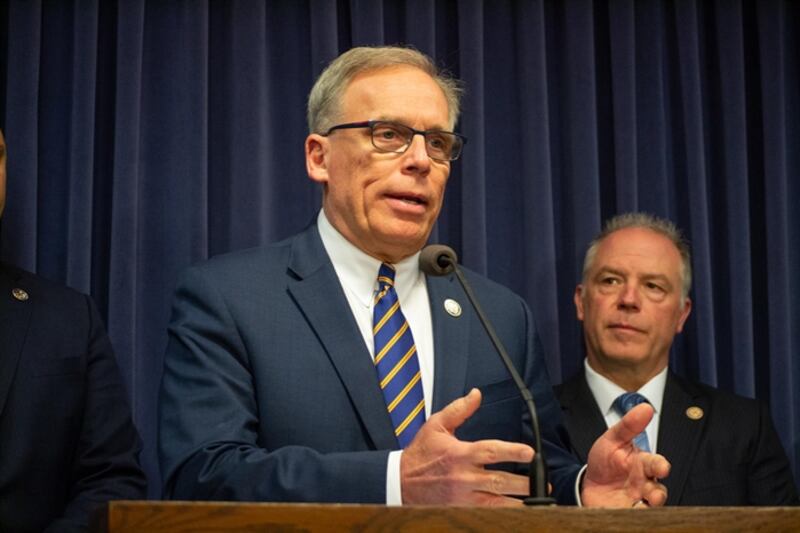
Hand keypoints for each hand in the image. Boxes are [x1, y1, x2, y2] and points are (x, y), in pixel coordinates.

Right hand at [400, 388, 534, 504]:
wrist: (400, 482)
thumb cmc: (420, 454)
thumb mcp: (436, 426)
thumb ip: (459, 410)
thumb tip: (476, 394)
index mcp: (460, 454)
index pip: (491, 452)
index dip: (513, 451)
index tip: (530, 453)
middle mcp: (464, 477)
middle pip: (500, 482)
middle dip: (524, 483)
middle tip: (543, 483)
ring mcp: (463, 498)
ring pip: (497, 504)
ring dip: (519, 504)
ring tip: (537, 502)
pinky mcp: (461, 510)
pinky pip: (486, 514)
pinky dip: (501, 514)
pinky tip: (516, 512)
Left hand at [581, 402, 670, 506]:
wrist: (587, 484)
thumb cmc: (605, 461)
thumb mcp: (612, 440)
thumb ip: (628, 425)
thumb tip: (645, 408)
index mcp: (642, 465)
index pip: (657, 464)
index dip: (661, 466)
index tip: (662, 468)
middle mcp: (644, 485)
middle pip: (658, 491)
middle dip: (659, 494)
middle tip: (654, 496)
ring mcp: (637, 501)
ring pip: (651, 508)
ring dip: (649, 509)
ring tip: (640, 506)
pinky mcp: (626, 514)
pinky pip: (635, 518)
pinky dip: (634, 516)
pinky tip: (627, 513)